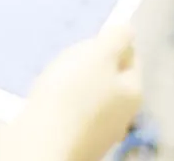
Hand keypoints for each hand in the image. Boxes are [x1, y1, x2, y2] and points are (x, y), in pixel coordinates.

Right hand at [0, 25, 141, 160]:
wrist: (40, 143)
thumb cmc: (71, 96)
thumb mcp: (99, 55)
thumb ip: (117, 38)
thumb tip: (126, 30)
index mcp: (132, 92)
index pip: (131, 57)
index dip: (111, 42)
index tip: (89, 39)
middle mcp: (120, 114)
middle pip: (107, 76)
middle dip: (86, 63)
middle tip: (67, 59)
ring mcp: (97, 130)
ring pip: (85, 93)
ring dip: (69, 82)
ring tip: (51, 79)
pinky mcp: (71, 137)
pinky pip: (67, 110)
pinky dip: (56, 102)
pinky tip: (43, 98)